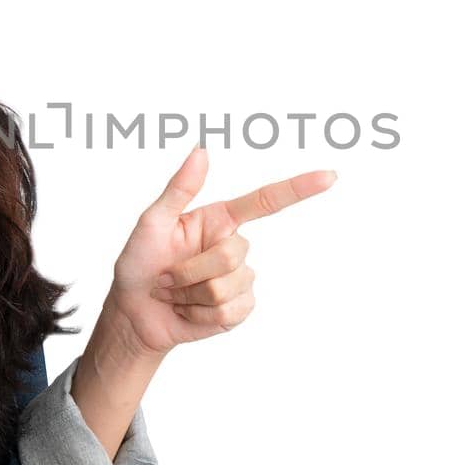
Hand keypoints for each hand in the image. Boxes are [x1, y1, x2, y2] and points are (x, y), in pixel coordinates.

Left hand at [106, 146, 336, 354]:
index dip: (298, 189)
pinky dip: (200, 315)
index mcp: (219, 219)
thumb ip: (179, 188)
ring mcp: (239, 279)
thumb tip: (201, 150)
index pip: (265, 201)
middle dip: (191, 271)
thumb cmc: (139, 263)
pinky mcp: (238, 309)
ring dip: (191, 295)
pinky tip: (187, 311)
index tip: (329, 177)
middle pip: (233, 254)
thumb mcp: (152, 222)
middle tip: (166, 278)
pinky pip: (231, 311)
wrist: (135, 313)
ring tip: (174, 294)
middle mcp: (233, 246)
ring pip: (229, 286)